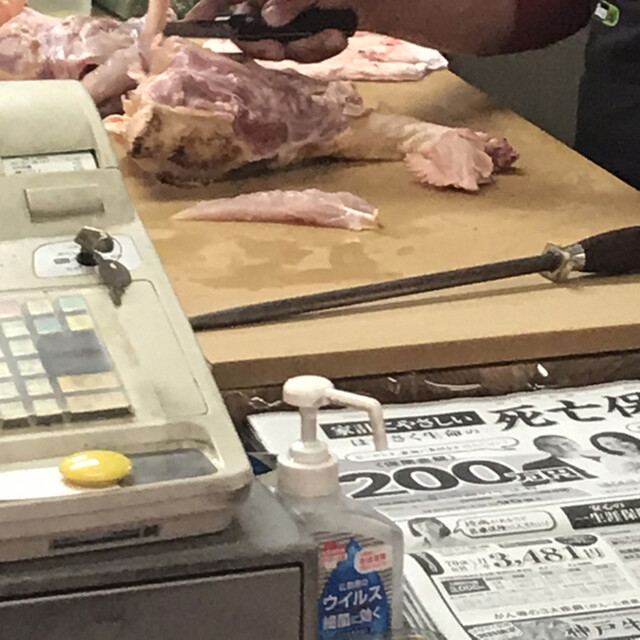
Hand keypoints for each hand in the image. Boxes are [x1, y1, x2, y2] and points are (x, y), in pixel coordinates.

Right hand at [185, 0, 349, 61]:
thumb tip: (271, 20)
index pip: (223, 1)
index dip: (206, 12)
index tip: (193, 25)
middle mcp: (267, 9)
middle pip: (248, 36)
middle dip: (264, 47)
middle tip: (277, 49)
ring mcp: (285, 27)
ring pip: (280, 50)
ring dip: (305, 48)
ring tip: (331, 36)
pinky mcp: (305, 41)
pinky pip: (305, 54)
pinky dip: (322, 48)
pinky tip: (338, 37)